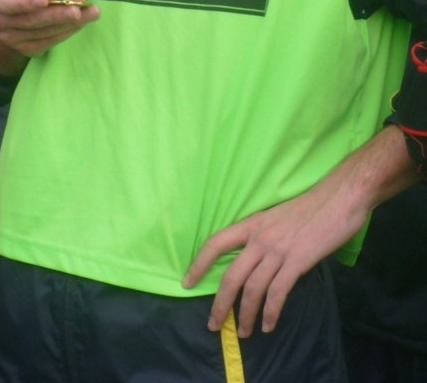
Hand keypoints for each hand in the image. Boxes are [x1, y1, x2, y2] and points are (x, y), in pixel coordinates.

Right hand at [0, 0, 99, 72]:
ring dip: (68, 24)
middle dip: (57, 15)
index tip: (43, 0)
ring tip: (91, 13)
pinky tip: (80, 23)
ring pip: (41, 33)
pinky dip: (66, 33)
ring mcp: (9, 38)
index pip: (7, 1)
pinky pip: (47, 43)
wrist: (28, 3)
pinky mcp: (24, 49)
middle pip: (29, 20)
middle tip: (80, 10)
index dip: (24, 2)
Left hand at [183, 127, 417, 336]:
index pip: (216, 243)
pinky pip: (278, 293)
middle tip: (214, 324)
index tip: (187, 282)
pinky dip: (271, 313)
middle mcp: (260, 237)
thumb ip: (266, 236)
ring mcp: (278, 249)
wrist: (340, 197)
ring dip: (246, 315)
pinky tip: (269, 325)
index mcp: (253, 223)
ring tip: (243, 332)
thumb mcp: (279, 217)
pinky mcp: (297, 261)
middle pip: (231, 275)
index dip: (199, 264)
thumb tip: (258, 260)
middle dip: (220, 304)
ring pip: (253, 289)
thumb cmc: (313, 205)